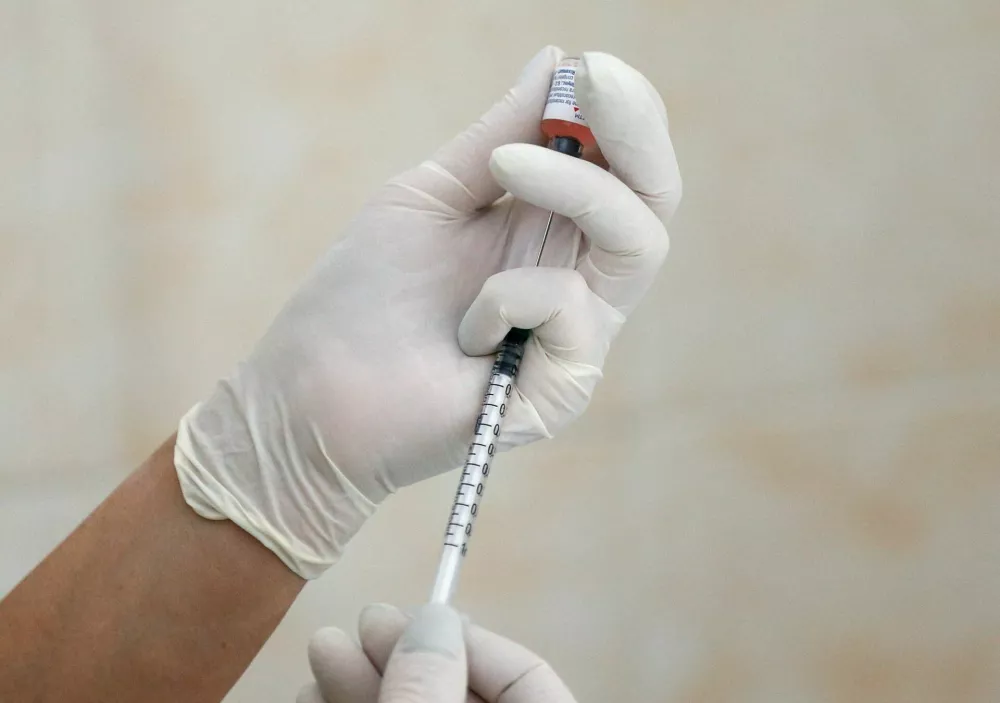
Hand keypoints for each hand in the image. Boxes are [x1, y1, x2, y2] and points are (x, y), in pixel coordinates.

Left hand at [174, 47, 681, 577]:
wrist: (312, 392)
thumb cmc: (364, 295)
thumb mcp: (432, 195)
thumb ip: (498, 138)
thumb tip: (557, 62)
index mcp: (550, 236)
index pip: (625, 172)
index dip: (627, 117)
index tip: (593, 66)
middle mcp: (577, 282)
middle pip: (653, 202)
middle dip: (635, 133)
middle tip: (594, 82)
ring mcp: (576, 339)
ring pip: (636, 246)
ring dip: (574, 188)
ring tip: (503, 171)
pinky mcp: (563, 389)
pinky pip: (570, 308)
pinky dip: (507, 295)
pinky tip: (463, 328)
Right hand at [296, 603, 577, 702]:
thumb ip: (427, 693)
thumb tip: (432, 621)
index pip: (530, 682)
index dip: (472, 642)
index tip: (417, 614)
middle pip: (461, 694)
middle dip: (403, 656)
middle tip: (361, 622)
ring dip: (365, 683)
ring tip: (323, 652)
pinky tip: (316, 694)